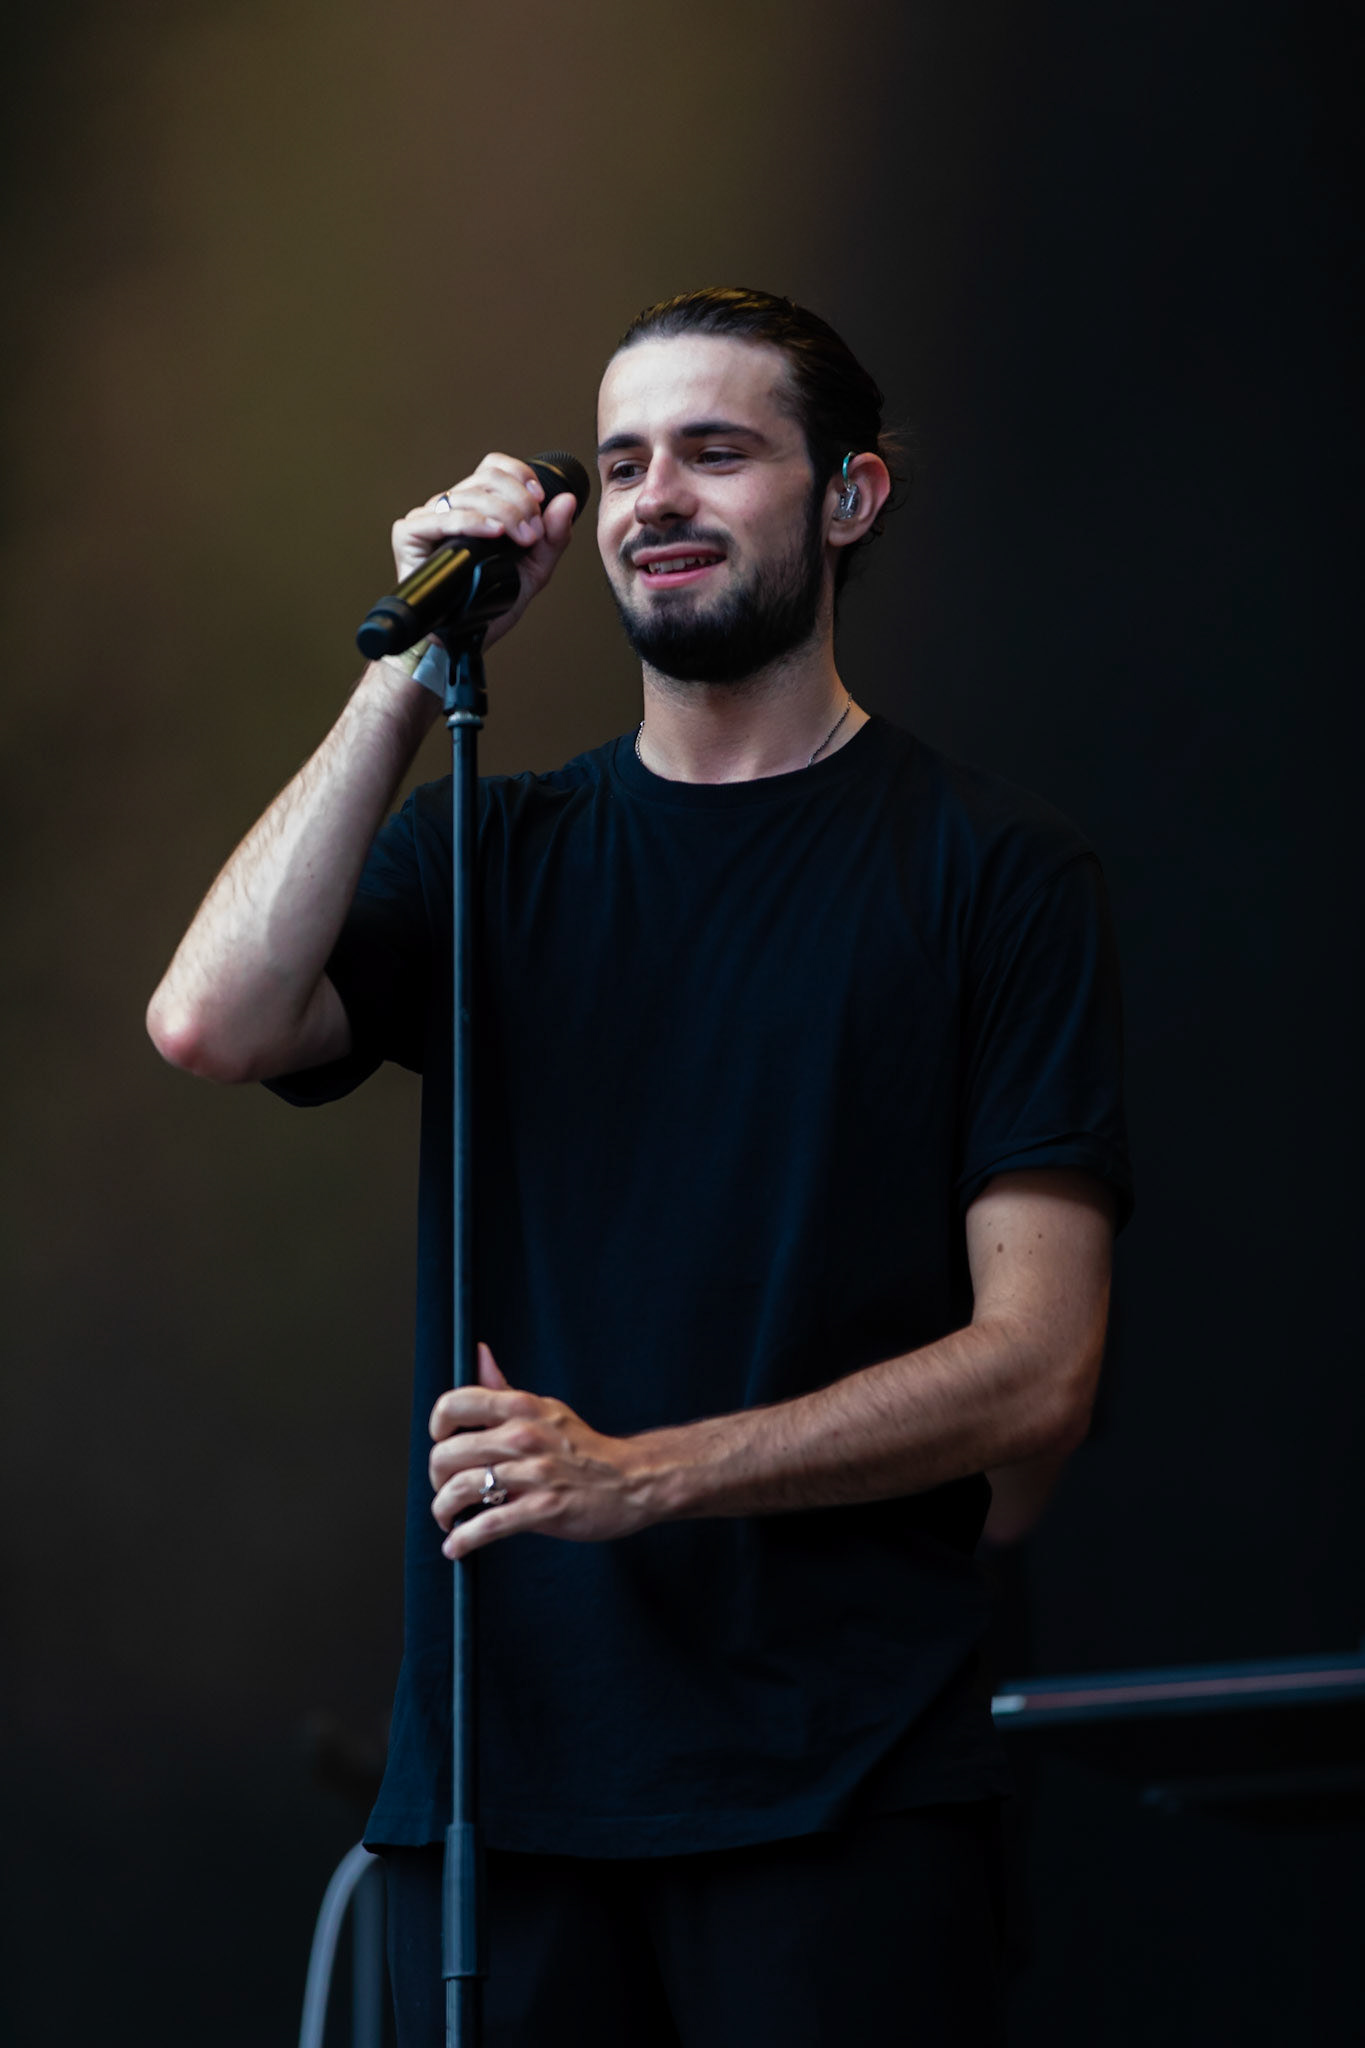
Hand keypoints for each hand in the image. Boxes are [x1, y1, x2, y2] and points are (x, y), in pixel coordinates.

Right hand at [389, 454, 576, 653]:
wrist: (462, 640)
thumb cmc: (489, 606)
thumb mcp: (533, 571)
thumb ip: (553, 538)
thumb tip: (568, 501)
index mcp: (477, 507)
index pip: (494, 467)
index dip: (520, 475)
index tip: (540, 500)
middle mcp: (451, 507)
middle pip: (486, 478)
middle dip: (519, 501)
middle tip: (533, 533)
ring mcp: (429, 518)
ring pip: (468, 494)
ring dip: (504, 513)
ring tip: (522, 539)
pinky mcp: (409, 534)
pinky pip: (440, 517)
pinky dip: (472, 522)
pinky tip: (493, 532)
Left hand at [429, 1344, 658, 1558]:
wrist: (632, 1480)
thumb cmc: (584, 1448)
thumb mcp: (546, 1409)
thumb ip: (505, 1389)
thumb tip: (479, 1355)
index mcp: (521, 1408)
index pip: (454, 1405)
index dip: (437, 1427)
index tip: (441, 1442)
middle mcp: (523, 1436)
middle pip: (447, 1454)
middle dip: (436, 1477)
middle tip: (444, 1488)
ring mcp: (534, 1474)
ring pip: (461, 1490)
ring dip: (443, 1510)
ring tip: (447, 1518)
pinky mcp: (543, 1509)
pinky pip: (488, 1525)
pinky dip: (464, 1539)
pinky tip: (457, 1545)